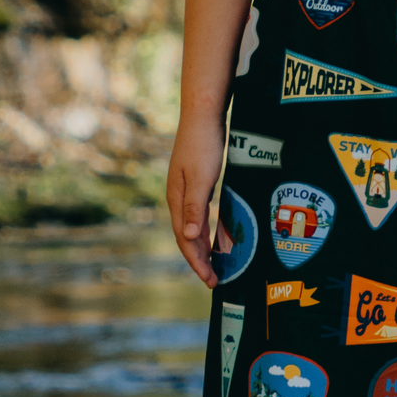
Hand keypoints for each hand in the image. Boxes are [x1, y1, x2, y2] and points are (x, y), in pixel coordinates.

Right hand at [168, 116, 227, 288]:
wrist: (203, 115)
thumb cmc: (203, 145)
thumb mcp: (201, 178)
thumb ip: (195, 208)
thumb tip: (188, 238)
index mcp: (177, 200)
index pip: (185, 240)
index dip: (197, 262)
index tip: (210, 280)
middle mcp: (179, 200)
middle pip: (187, 239)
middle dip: (200, 262)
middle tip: (215, 281)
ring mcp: (186, 192)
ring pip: (194, 229)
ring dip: (204, 250)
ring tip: (216, 267)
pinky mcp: (196, 185)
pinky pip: (201, 217)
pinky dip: (209, 232)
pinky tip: (219, 239)